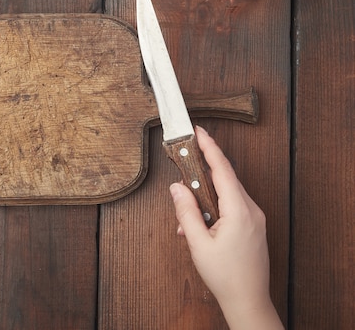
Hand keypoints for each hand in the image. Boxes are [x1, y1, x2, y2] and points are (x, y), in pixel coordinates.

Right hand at [169, 126, 282, 329]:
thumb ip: (185, 211)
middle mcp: (251, 210)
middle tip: (182, 171)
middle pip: (224, 179)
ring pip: (226, 194)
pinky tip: (199, 226)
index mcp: (240, 210)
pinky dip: (213, 209)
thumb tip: (176, 187)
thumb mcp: (197, 243)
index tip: (199, 131)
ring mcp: (255, 218)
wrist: (248, 301)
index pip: (222, 169)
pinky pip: (232, 207)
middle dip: (200, 176)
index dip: (210, 147)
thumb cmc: (226, 276)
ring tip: (187, 218)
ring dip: (204, 198)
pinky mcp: (253, 226)